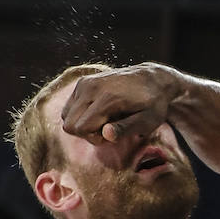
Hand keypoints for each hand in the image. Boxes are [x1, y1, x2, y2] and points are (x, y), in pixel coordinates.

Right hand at [61, 62, 184, 144]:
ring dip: (82, 124)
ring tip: (104, 120)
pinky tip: (99, 112)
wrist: (153, 79)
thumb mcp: (146, 121)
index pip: (80, 128)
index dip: (94, 138)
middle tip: (108, 128)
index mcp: (107, 98)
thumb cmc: (152, 104)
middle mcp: (91, 87)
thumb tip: (104, 134)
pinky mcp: (83, 82)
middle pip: (69, 124)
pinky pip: (70, 107)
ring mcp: (85, 82)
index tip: (112, 134)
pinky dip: (81, 114)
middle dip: (86, 133)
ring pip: (66, 116)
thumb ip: (125, 129)